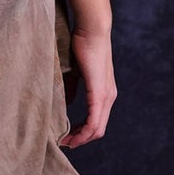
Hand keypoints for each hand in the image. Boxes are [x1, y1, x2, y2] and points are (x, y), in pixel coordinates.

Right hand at [57, 26, 116, 148]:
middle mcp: (109, 97)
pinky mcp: (100, 93)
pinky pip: (94, 121)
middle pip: (98, 130)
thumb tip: (68, 102)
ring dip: (80, 138)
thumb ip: (72, 88)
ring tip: (65, 142)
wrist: (92, 30)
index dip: (82, 132)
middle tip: (64, 143)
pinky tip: (71, 135)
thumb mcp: (76, 72)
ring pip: (97, 129)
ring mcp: (106, 96)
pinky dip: (83, 131)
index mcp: (104, 92)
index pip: (97, 121)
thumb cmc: (82, 46)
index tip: (66, 136)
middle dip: (80, 139)